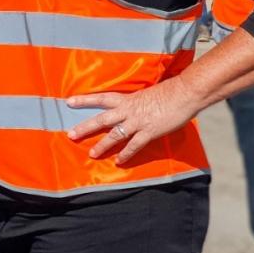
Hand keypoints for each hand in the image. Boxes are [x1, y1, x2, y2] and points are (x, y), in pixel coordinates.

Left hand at [66, 78, 202, 162]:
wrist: (184, 93)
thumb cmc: (169, 91)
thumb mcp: (147, 94)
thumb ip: (136, 103)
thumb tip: (133, 109)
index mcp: (127, 98)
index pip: (101, 98)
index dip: (84, 100)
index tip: (68, 102)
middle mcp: (128, 110)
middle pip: (101, 119)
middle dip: (85, 127)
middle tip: (71, 134)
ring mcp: (138, 121)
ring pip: (115, 135)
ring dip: (102, 145)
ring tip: (92, 154)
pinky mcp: (149, 131)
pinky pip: (134, 145)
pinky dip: (126, 154)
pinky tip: (119, 161)